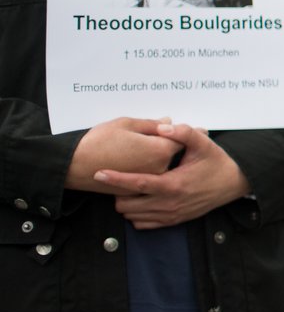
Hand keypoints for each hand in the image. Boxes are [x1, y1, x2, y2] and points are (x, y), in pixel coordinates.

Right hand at [65, 117, 180, 193]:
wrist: (73, 166)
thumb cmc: (99, 141)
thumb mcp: (126, 124)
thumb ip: (152, 124)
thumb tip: (168, 122)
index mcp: (160, 150)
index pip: (182, 138)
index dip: (178, 131)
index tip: (175, 127)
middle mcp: (159, 168)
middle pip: (171, 152)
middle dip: (166, 142)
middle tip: (153, 135)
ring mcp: (147, 181)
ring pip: (160, 164)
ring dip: (156, 155)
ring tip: (138, 146)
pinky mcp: (136, 189)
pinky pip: (146, 175)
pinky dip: (144, 167)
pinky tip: (131, 158)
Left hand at [96, 124, 250, 230]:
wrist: (235, 183)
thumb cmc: (216, 162)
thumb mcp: (203, 143)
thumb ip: (183, 133)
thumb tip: (162, 126)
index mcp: (173, 184)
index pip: (137, 183)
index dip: (115, 179)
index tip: (98, 173)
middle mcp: (169, 203)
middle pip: (127, 205)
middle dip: (118, 192)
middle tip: (120, 179)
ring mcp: (171, 215)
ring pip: (132, 216)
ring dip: (126, 203)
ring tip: (129, 189)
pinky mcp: (173, 221)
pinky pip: (143, 224)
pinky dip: (136, 214)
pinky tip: (141, 200)